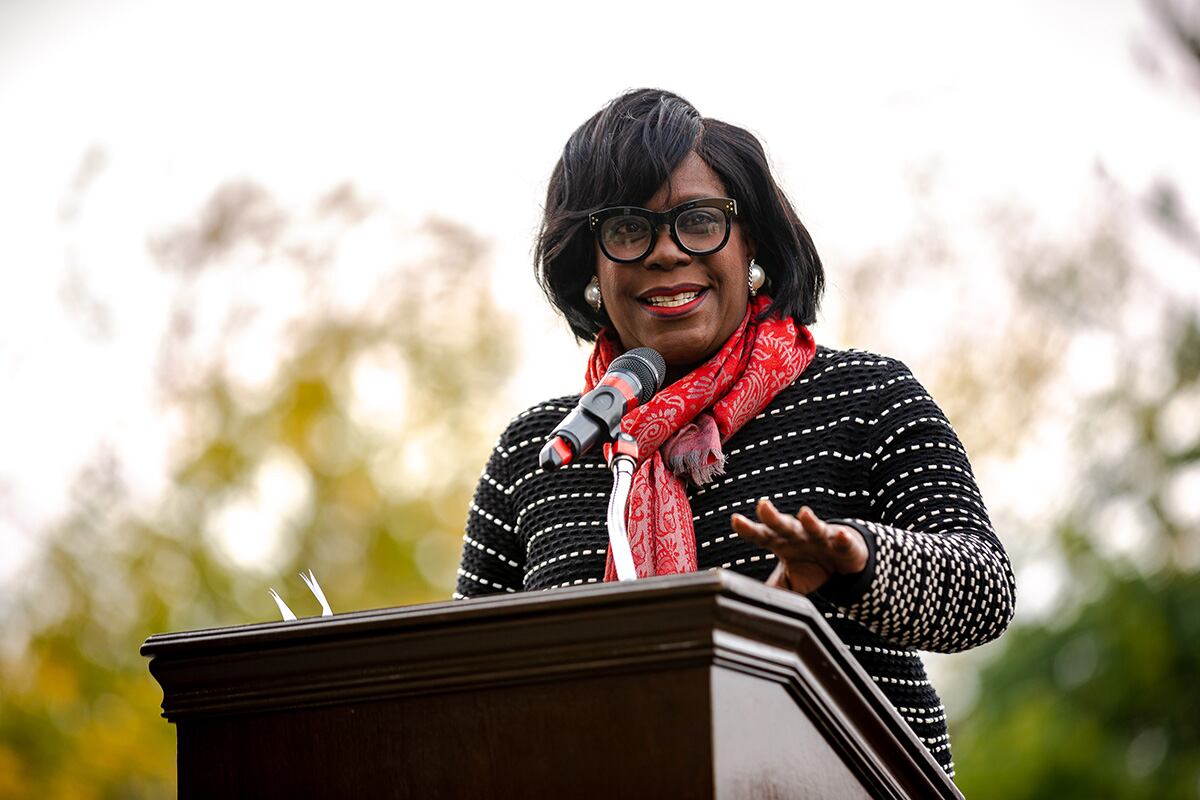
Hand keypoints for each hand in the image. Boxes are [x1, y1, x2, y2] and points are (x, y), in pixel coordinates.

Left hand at [730, 498, 868, 593]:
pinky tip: (841, 535)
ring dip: (810, 521)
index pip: (762, 535)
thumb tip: (748, 603)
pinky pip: (843, 541)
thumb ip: (771, 589)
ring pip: (814, 527)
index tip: (736, 520)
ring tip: (805, 514)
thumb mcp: (788, 581)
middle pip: (784, 525)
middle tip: (762, 506)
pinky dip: (843, 538)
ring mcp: (820, 537)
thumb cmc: (809, 567)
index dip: (748, 529)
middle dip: (773, 516)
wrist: (840, 563)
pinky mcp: (843, 543)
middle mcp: (799, 536)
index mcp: (781, 543)